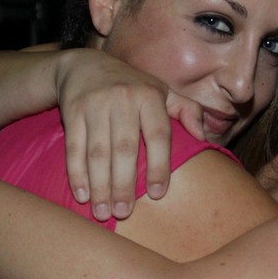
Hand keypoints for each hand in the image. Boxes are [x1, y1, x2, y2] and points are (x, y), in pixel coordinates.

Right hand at [56, 49, 203, 220]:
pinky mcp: (73, 111)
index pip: (159, 135)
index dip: (159, 166)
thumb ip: (187, 110)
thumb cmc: (131, 85)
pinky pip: (74, 147)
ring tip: (103, 213)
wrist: (83, 64)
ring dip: (99, 186)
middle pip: (125, 148)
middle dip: (123, 184)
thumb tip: (204, 136)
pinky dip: (76, 173)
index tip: (158, 195)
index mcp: (150, 97)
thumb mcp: (161, 90)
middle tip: (124, 213)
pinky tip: (81, 195)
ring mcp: (96, 104)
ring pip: (98, 152)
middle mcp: (123, 98)